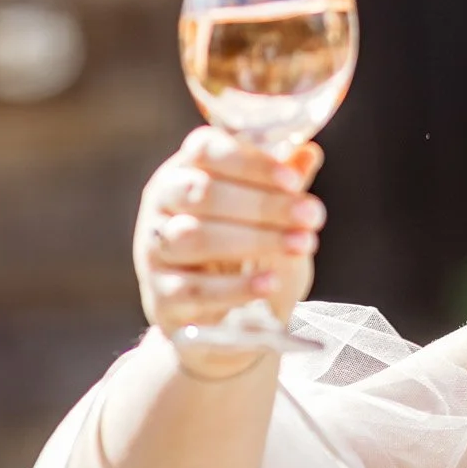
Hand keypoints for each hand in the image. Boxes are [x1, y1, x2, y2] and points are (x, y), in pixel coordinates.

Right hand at [134, 128, 325, 376]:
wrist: (216, 318)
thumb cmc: (241, 252)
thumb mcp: (265, 215)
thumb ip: (281, 185)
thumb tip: (309, 153)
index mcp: (185, 172)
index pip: (205, 149)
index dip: (249, 162)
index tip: (293, 181)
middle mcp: (162, 206)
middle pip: (202, 193)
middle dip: (263, 203)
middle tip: (312, 216)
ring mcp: (155, 251)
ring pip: (194, 237)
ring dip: (253, 240)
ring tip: (300, 244)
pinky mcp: (161, 296)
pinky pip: (195, 289)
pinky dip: (236, 286)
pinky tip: (270, 282)